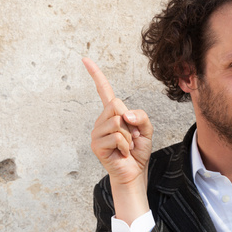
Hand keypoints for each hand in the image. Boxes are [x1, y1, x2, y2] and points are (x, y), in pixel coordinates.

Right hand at [83, 57, 152, 222]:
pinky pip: (116, 137)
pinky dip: (125, 145)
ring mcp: (97, 132)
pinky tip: (123, 153)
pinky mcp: (96, 145)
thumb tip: (124, 114)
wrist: (134, 172)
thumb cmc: (138, 151)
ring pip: (117, 122)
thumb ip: (140, 116)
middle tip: (131, 136)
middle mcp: (101, 120)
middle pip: (116, 105)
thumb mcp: (146, 129)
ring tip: (127, 146)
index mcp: (112, 114)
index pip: (104, 91)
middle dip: (130, 120)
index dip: (95, 75)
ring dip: (129, 136)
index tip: (84, 60)